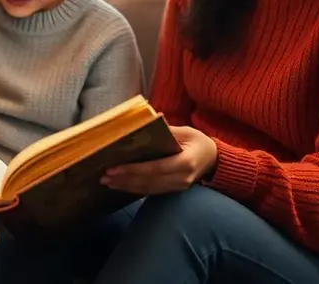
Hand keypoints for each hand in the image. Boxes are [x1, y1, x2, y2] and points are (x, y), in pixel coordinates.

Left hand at [101, 125, 217, 194]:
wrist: (214, 159)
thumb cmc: (198, 141)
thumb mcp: (185, 131)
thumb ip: (166, 130)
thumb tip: (142, 125)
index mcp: (185, 163)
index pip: (154, 169)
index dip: (133, 170)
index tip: (114, 169)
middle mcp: (182, 179)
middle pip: (148, 182)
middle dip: (124, 180)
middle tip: (104, 177)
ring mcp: (178, 187)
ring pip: (149, 189)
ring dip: (127, 187)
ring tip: (108, 182)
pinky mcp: (174, 190)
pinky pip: (152, 191)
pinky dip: (135, 189)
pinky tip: (122, 186)